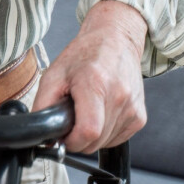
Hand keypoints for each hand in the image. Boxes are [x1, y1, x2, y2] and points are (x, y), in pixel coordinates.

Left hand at [32, 0, 147, 152]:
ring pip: (106, 142)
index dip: (71, 141)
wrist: (115, 40)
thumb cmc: (84, 54)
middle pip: (96, 141)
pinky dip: (104, 133)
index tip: (62, 137)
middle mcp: (119, 97)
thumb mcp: (53, 74)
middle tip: (70, 120)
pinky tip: (98, 113)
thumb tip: (42, 132)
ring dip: (91, 136)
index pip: (88, 131)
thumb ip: (43, 104)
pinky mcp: (140, 117)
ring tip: (85, 111)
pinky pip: (117, 138)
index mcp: (95, 84)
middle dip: (77, 138)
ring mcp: (133, 108)